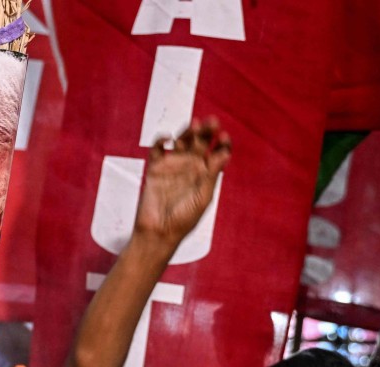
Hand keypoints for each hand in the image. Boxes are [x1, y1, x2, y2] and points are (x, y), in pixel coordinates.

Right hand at [134, 117, 231, 250]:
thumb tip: (223, 152)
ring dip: (187, 131)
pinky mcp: (155, 168)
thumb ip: (211, 174)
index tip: (223, 138)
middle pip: (200, 142)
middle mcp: (190, 167)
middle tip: (211, 122)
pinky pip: (158, 149)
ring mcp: (173, 166)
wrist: (158, 232)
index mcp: (206, 174)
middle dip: (207, 130)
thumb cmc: (184, 220)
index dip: (222, 143)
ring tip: (193, 126)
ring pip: (181, 140)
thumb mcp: (203, 197)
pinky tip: (167, 139)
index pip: (217, 152)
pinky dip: (161, 140)